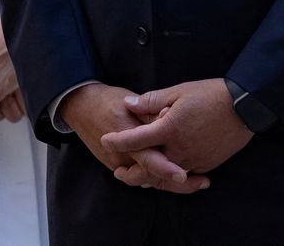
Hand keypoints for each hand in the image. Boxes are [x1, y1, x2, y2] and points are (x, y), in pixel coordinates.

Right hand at [58, 83, 207, 193]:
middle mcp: (120, 153)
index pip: (147, 156)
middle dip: (176, 183)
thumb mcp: (130, 101)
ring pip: (146, 180)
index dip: (165, 167)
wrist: (80, 106)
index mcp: (125, 133)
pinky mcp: (115, 166)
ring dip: (169, 182)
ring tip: (195, 182)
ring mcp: (116, 162)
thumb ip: (150, 112)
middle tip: (202, 182)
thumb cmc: (108, 100)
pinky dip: (156, 178)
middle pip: (150, 175)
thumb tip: (171, 116)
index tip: (184, 174)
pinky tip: (173, 177)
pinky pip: (138, 177)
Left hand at [101, 78, 249, 179]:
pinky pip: (185, 176)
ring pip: (167, 178)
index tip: (105, 141)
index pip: (136, 140)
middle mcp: (180, 149)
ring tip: (139, 178)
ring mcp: (195, 159)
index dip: (118, 142)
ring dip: (151, 179)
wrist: (245, 107)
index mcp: (169, 129)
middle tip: (118, 173)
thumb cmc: (209, 95)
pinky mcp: (207, 164)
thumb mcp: (177, 91)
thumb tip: (128, 103)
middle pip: (149, 170)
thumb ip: (150, 100)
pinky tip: (165, 175)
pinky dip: (172, 178)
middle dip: (132, 175)